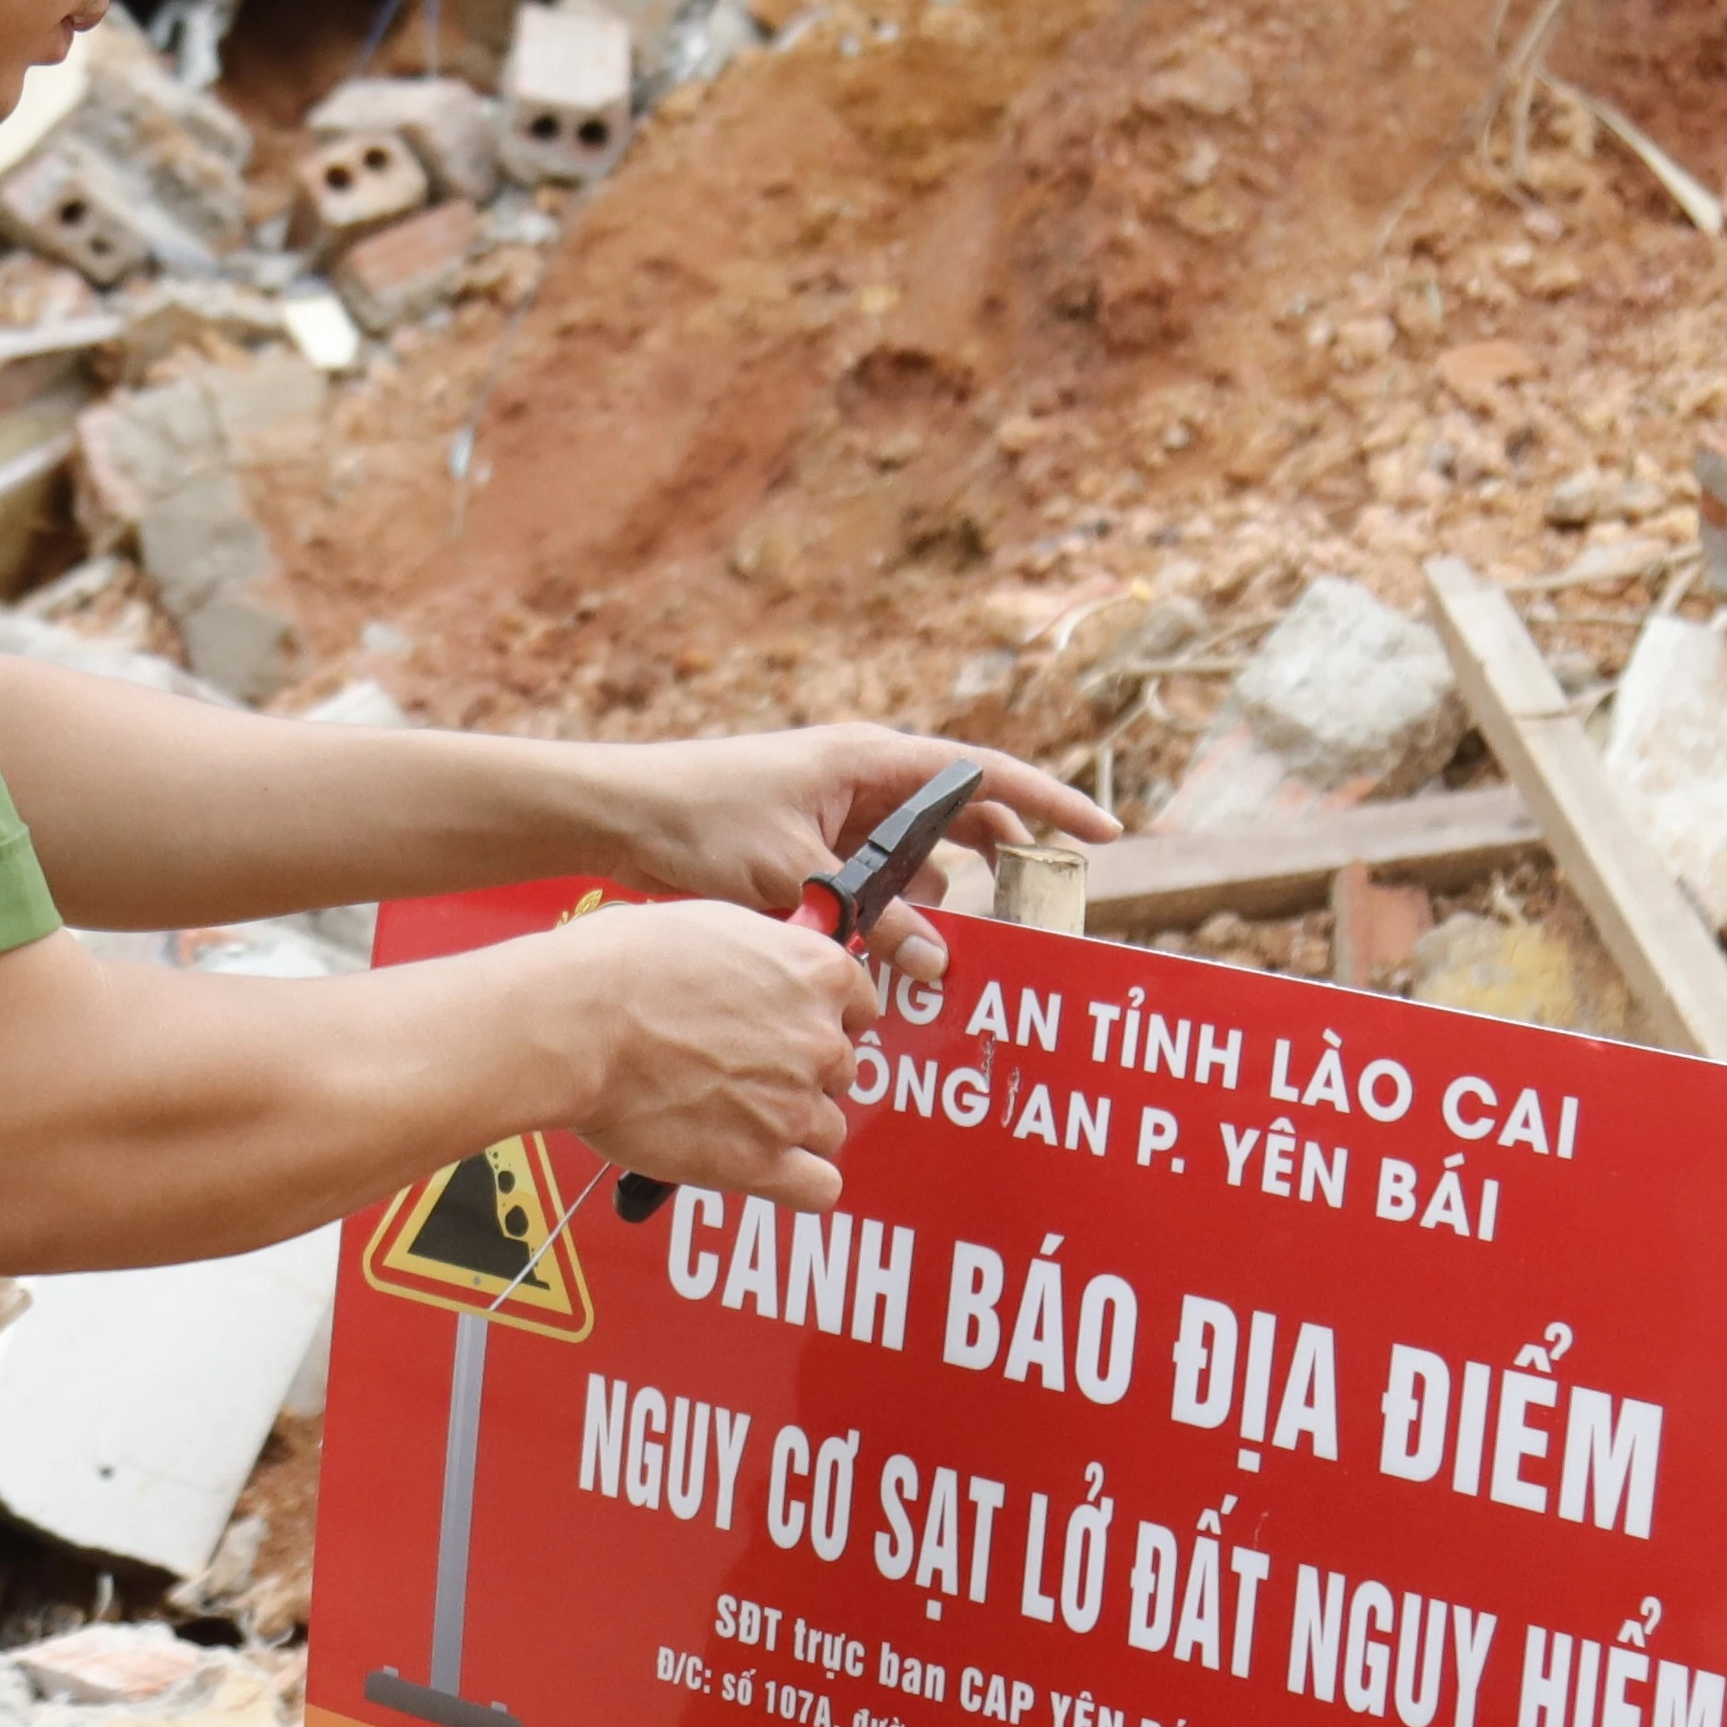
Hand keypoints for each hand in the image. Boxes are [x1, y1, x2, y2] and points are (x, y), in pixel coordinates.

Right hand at [536, 900, 870, 1207]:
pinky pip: (818, 1189)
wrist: (578, 1021)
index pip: (858, 1007)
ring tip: (731, 1118)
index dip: (820, 1019)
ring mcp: (795, 1105)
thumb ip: (761, 957)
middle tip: (740, 1071)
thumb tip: (761, 974)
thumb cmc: (621, 967)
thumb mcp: (712, 926)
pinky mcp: (761, 1161)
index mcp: (817, 970)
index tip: (788, 1028)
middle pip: (840, 1072)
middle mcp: (820, 1039)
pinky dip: (796, 1183)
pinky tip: (763, 1168)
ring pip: (827, 1130)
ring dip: (790, 1128)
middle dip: (799, 1074)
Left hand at [600, 723, 1112, 920]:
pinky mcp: (814, 841)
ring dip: (927, 903)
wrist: (620, 813)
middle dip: (996, 866)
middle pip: (963, 820)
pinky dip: (888, 911)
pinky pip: (877, 877)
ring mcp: (841, 808)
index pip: (988, 776)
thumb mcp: (799, 879)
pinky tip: (878, 952)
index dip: (1053, 804)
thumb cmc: (702, 822)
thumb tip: (939, 966)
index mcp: (872, 760)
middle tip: (1027, 913)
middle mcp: (866, 777)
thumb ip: (874, 922)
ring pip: (918, 859)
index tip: (1106, 832)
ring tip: (921, 952)